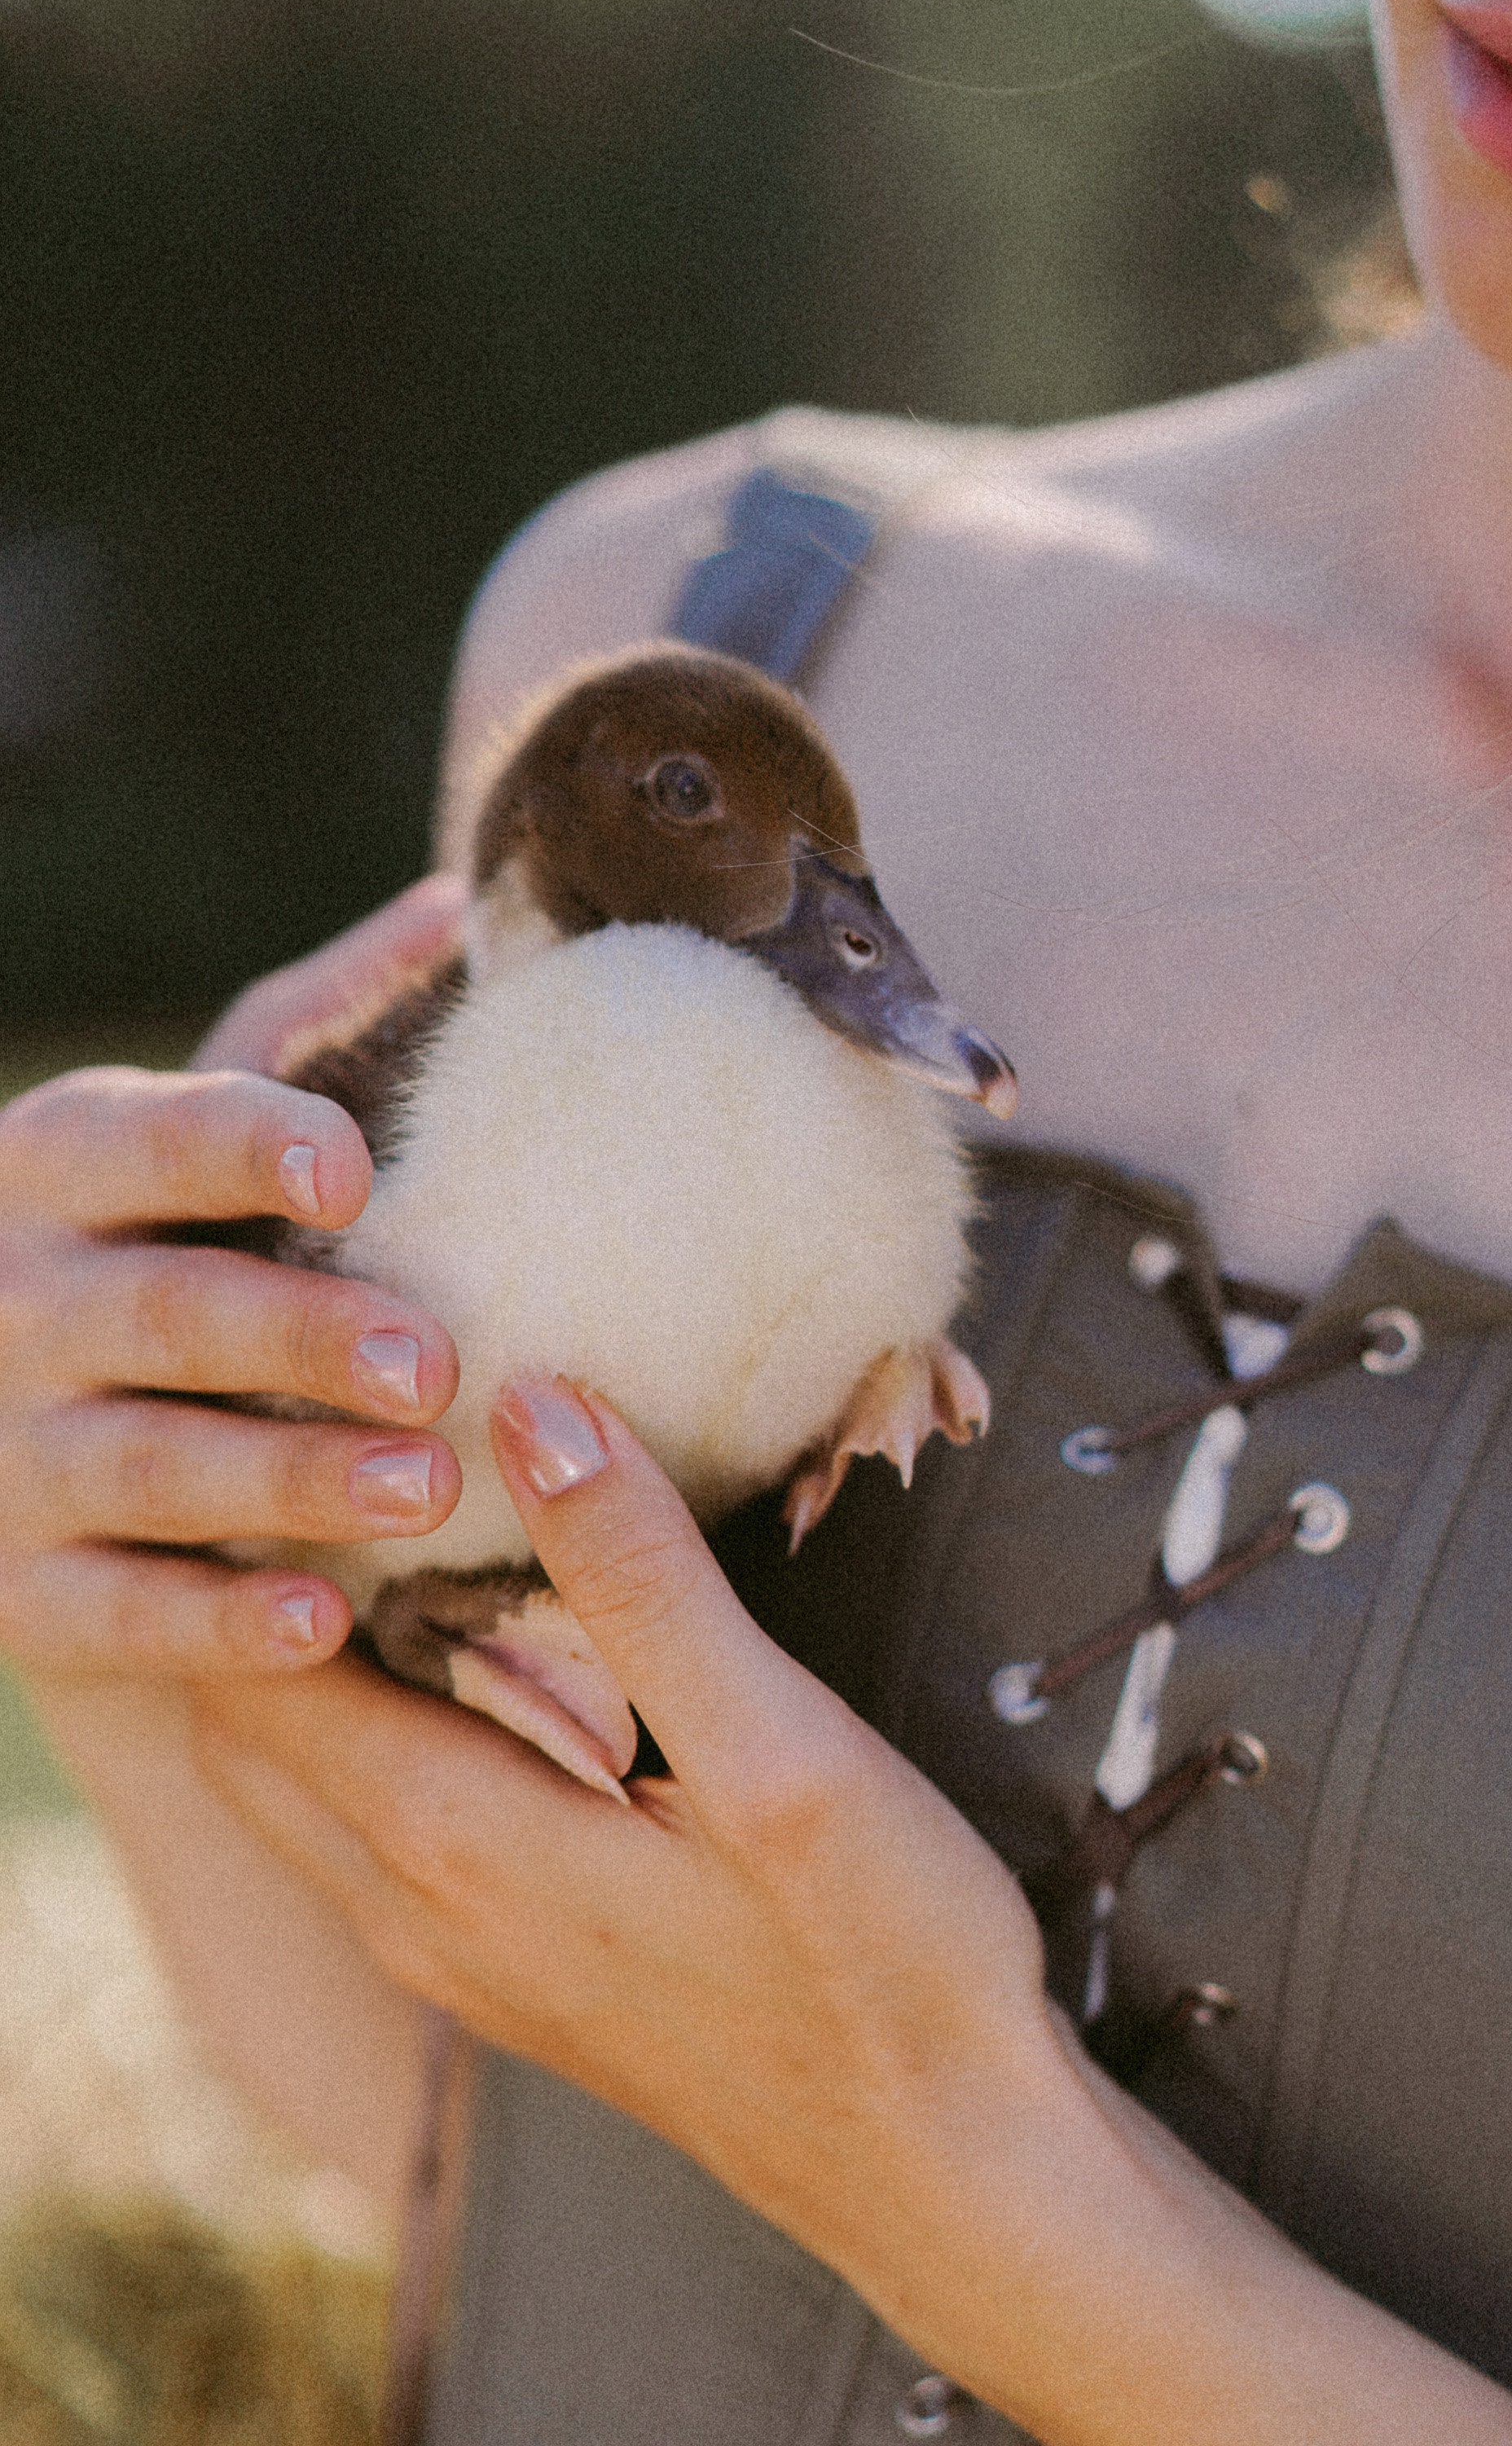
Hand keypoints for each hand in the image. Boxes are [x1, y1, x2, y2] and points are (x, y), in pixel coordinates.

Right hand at [0, 877, 466, 1688]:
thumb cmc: (152, 1234)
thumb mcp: (197, 1121)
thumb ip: (313, 1023)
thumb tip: (455, 903)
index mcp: (60, 1164)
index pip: (147, 1141)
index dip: (243, 1150)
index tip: (356, 1170)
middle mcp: (12, 1300)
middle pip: (160, 1315)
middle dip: (294, 1338)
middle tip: (435, 1361)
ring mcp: (5, 1452)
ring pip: (148, 1467)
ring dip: (284, 1480)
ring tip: (425, 1485)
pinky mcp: (20, 1588)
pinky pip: (116, 1611)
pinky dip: (213, 1620)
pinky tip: (319, 1619)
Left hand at [185, 1378, 1080, 2339]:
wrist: (946, 2172)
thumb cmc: (879, 1962)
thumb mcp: (780, 1754)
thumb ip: (646, 1585)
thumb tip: (530, 1408)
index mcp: (455, 1842)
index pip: (255, 1669)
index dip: (263, 1538)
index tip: (333, 1424)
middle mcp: (417, 1911)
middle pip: (251, 1730)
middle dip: (267, 1595)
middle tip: (362, 1458)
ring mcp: (464, 1958)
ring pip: (312, 1786)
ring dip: (325, 1663)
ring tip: (418, 1527)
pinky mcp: (519, 1977)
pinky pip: (386, 1833)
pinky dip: (390, 1731)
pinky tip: (497, 1660)